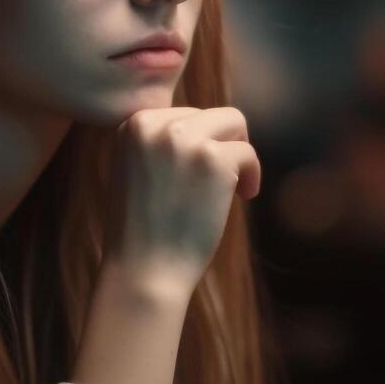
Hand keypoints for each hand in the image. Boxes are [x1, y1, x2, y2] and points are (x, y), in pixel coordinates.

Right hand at [108, 106, 260, 297]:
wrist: (143, 270)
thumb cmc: (143, 228)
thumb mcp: (135, 169)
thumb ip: (160, 141)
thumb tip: (203, 122)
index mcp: (132, 123)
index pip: (184, 113)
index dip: (200, 143)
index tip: (200, 173)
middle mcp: (155, 124)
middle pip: (211, 114)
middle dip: (222, 145)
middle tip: (220, 182)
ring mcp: (184, 138)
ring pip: (233, 123)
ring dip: (239, 154)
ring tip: (235, 186)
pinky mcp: (213, 158)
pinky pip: (248, 153)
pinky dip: (251, 175)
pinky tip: (243, 197)